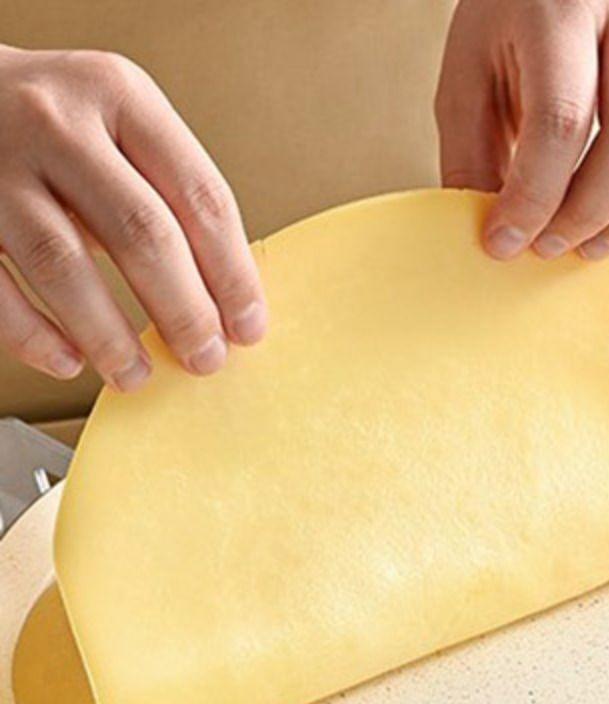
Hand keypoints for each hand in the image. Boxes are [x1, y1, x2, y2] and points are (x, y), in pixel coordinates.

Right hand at [0, 46, 264, 388]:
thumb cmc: (55, 124)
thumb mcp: (118, 127)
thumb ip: (166, 196)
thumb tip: (223, 304)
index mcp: (121, 95)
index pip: (201, 197)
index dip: (233, 274)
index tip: (248, 327)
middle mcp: (56, 121)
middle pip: (142, 232)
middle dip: (184, 311)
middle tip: (204, 359)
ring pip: (64, 263)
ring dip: (109, 335)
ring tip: (136, 375)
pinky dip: (33, 334)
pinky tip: (68, 362)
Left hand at [435, 0, 608, 261]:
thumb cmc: (512, 38)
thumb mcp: (467, 84)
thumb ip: (472, 158)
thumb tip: (497, 242)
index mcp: (562, 7)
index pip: (562, 118)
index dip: (534, 197)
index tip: (506, 241)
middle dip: (590, 214)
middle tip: (549, 247)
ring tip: (591, 242)